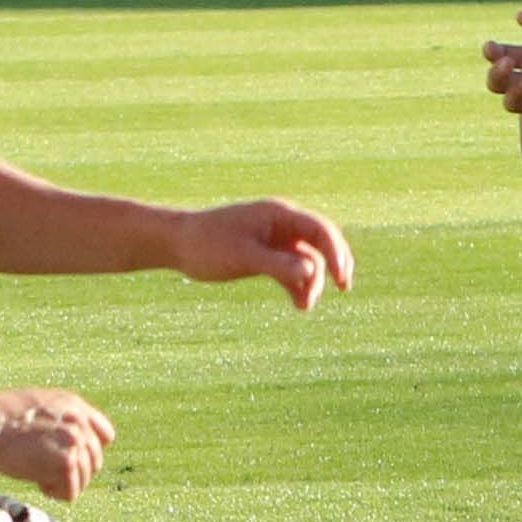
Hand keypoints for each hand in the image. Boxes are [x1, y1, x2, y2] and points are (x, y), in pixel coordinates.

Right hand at [0, 384, 114, 497]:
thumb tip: (70, 445)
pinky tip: (36, 481)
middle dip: (70, 471)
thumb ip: (61, 420)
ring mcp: (76, 443)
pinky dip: (52, 493)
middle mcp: (82, 424)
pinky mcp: (67, 464)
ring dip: (59, 483)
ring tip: (34, 471)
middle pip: (93, 463)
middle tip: (42, 468)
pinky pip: (71, 493)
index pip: (105, 437)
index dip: (86, 452)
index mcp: (76, 406)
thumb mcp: (39, 406)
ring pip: (82, 481)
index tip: (66, 458)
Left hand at [174, 195, 353, 308]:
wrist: (177, 245)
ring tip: (304, 306)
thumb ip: (278, 264)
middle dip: (334, 264)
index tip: (341, 278)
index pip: (320, 229)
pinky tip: (299, 304)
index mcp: (278, 214)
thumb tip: (311, 271)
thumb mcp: (243, 256)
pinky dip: (297, 286)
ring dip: (311, 282)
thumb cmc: (207, 245)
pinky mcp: (266, 255)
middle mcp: (281, 224)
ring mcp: (275, 240)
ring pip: (307, 260)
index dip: (336, 252)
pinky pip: (292, 270)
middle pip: (322, 242)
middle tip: (345, 286)